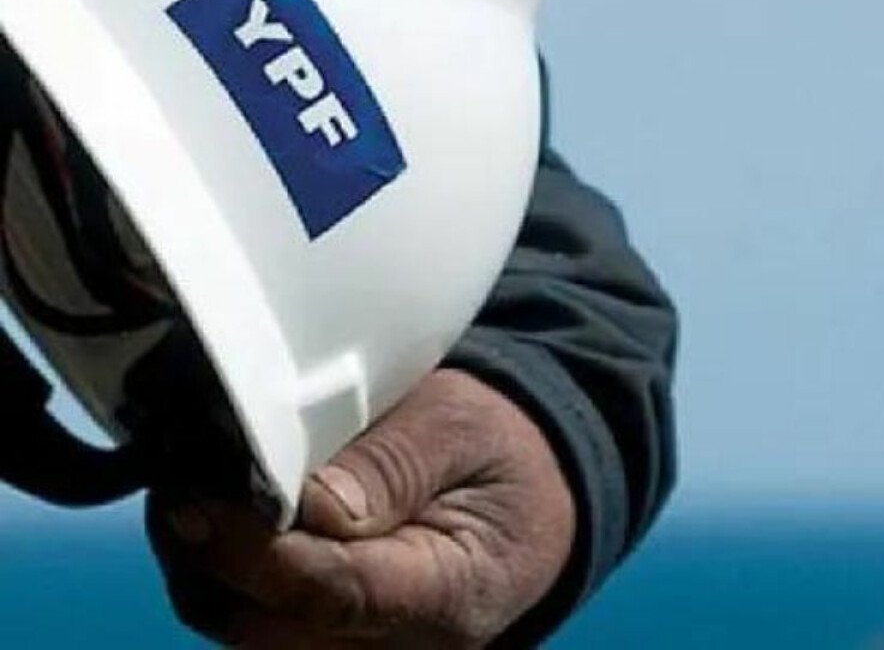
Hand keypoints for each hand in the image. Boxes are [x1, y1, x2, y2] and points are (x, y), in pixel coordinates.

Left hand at [146, 369, 575, 648]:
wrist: (534, 489)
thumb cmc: (499, 446)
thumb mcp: (460, 422)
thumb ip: (392, 462)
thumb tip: (310, 505)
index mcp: (449, 592)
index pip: (333, 594)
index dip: (254, 552)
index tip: (198, 496)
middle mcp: (404, 645)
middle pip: (275, 633)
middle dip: (213, 564)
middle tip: (183, 485)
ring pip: (257, 638)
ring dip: (213, 573)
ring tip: (198, 494)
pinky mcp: (347, 640)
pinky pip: (268, 626)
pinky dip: (233, 577)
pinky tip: (230, 520)